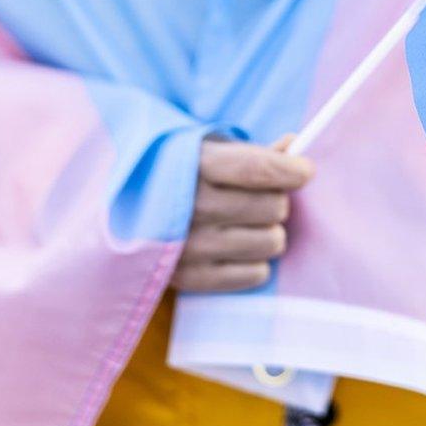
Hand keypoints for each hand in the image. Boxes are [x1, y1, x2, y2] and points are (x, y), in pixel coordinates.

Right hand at [170, 135, 313, 292]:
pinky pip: (257, 273)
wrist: (121, 210)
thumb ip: (253, 152)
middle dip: (276, 200)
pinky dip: (254, 261)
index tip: (305, 171)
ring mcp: (188, 246)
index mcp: (193, 165)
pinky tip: (234, 248)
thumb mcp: (207, 149)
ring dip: (268, 232)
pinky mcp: (189, 279)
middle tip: (258, 199)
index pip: (257, 168)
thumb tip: (294, 147)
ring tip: (244, 224)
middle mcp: (190, 206)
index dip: (292, 170)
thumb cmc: (177, 173)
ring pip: (272, 241)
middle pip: (274, 206)